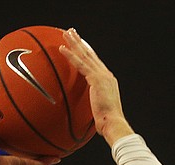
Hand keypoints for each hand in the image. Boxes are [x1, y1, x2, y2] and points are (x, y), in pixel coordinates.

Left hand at [59, 28, 132, 142]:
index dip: (87, 51)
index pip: (95, 62)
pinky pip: (80, 64)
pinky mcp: (96, 79)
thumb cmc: (106, 122)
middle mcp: (106, 74)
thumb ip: (93, 102)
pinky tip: (62, 49)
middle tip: (71, 32)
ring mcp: (101, 75)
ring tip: (66, 33)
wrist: (112, 122)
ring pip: (85, 55)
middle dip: (80, 42)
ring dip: (74, 43)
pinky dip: (70, 56)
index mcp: (107, 80)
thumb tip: (85, 107)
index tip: (79, 43)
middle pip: (90, 54)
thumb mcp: (99, 108)